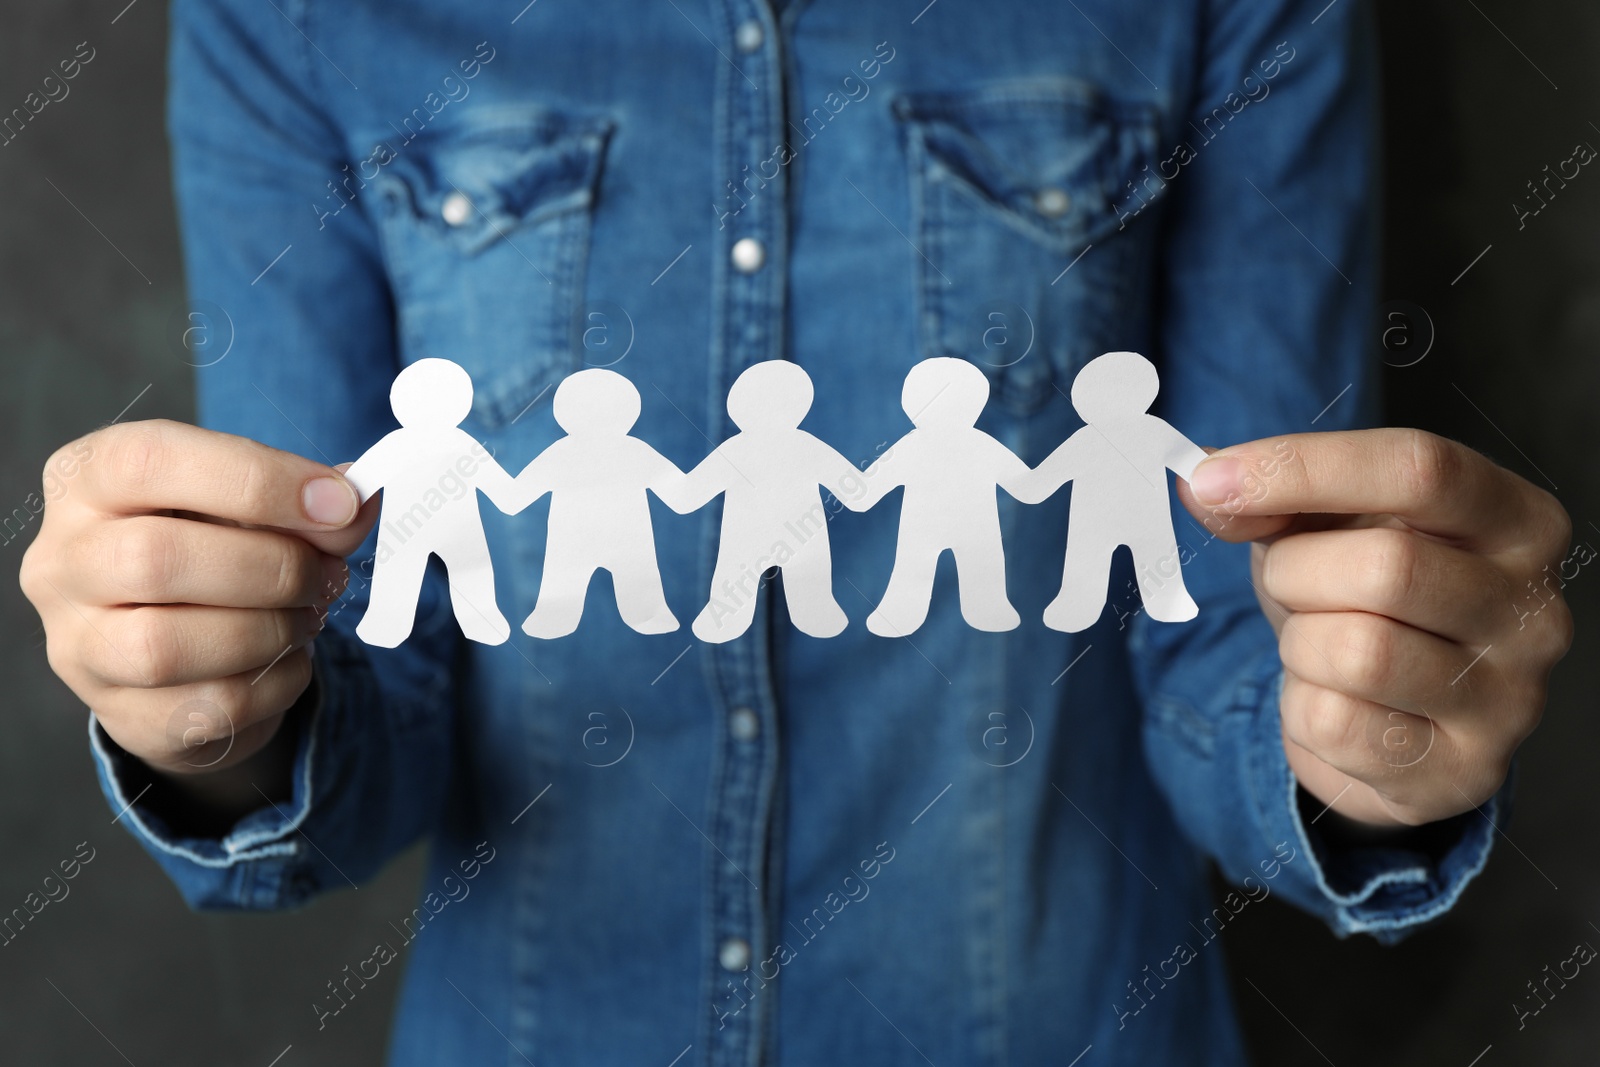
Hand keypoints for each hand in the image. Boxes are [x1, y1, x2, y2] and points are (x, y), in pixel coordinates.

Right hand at [19, 420, 377, 778]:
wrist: (190, 645)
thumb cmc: (219, 549)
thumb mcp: (258, 506)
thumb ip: (309, 502)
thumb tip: (360, 501)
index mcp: (88, 479)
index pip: (150, 461)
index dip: (258, 481)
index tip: (339, 503)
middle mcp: (62, 560)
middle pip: (155, 559)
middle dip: (272, 567)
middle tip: (328, 574)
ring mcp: (78, 644)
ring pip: (167, 646)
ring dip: (270, 630)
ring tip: (308, 616)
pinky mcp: (120, 713)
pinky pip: (206, 708)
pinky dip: (274, 683)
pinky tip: (289, 659)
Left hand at [1179, 429, 1573, 827]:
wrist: (1391, 719)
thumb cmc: (1364, 599)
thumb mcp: (1321, 529)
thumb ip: (1270, 499)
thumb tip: (1205, 485)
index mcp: (1517, 521)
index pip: (1419, 470)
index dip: (1305, 468)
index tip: (1211, 479)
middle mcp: (1534, 609)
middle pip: (1387, 566)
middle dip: (1298, 573)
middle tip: (1290, 584)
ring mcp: (1509, 699)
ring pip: (1357, 653)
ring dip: (1301, 645)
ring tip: (1317, 645)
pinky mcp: (1463, 772)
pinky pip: (1336, 726)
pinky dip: (1301, 709)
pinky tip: (1329, 701)